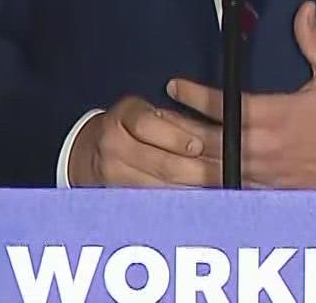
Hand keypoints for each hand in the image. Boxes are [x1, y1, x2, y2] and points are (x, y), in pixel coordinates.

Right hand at [66, 94, 221, 187]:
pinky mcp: (115, 194)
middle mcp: (113, 143)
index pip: (147, 125)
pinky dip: (176, 202)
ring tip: (217, 190)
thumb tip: (219, 135)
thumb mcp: (151, 113)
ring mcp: (112, 172)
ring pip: (160, 187)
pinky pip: (153, 202)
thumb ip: (181, 123)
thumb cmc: (131, 127)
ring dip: (192, 190)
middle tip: (223, 175)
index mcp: (124, 115)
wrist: (92, 150)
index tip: (198, 146)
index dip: (175, 137)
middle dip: (197, 171)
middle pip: (160, 163)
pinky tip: (195, 201)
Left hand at [169, 0, 315, 189]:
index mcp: (275, 116)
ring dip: (180, 156)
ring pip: (208, 167)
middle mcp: (261, 147)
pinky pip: (224, 187)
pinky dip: (200, 182)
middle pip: (204, 139)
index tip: (173, 84)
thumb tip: (304, 10)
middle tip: (149, 114)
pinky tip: (181, 177)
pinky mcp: (264, 191)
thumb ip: (314, 42)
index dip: (193, 94)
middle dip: (175, 126)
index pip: (222, 104)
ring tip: (155, 145)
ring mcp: (260, 173)